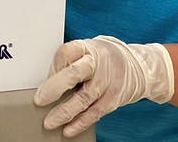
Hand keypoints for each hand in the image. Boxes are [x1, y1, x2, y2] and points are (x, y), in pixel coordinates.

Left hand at [33, 35, 173, 136]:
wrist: (137, 66)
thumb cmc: (102, 59)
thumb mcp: (88, 51)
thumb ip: (70, 62)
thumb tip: (46, 84)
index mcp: (88, 47)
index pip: (66, 53)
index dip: (53, 66)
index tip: (42, 78)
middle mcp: (98, 63)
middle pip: (74, 73)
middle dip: (55, 88)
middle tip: (39, 100)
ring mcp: (107, 82)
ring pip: (84, 98)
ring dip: (64, 112)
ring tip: (49, 122)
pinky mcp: (113, 99)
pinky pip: (95, 113)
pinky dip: (80, 123)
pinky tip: (67, 130)